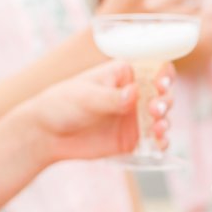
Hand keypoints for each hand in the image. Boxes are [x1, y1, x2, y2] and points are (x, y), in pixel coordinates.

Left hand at [25, 61, 173, 163]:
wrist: (46, 135)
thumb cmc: (62, 104)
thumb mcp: (85, 96)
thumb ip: (111, 97)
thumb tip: (135, 93)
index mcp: (125, 75)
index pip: (154, 68)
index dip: (164, 74)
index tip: (161, 84)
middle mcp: (136, 94)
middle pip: (163, 93)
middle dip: (165, 101)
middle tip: (154, 110)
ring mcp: (136, 116)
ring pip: (163, 116)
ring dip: (165, 121)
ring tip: (156, 128)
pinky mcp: (134, 138)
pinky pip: (155, 139)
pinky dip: (161, 141)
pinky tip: (158, 143)